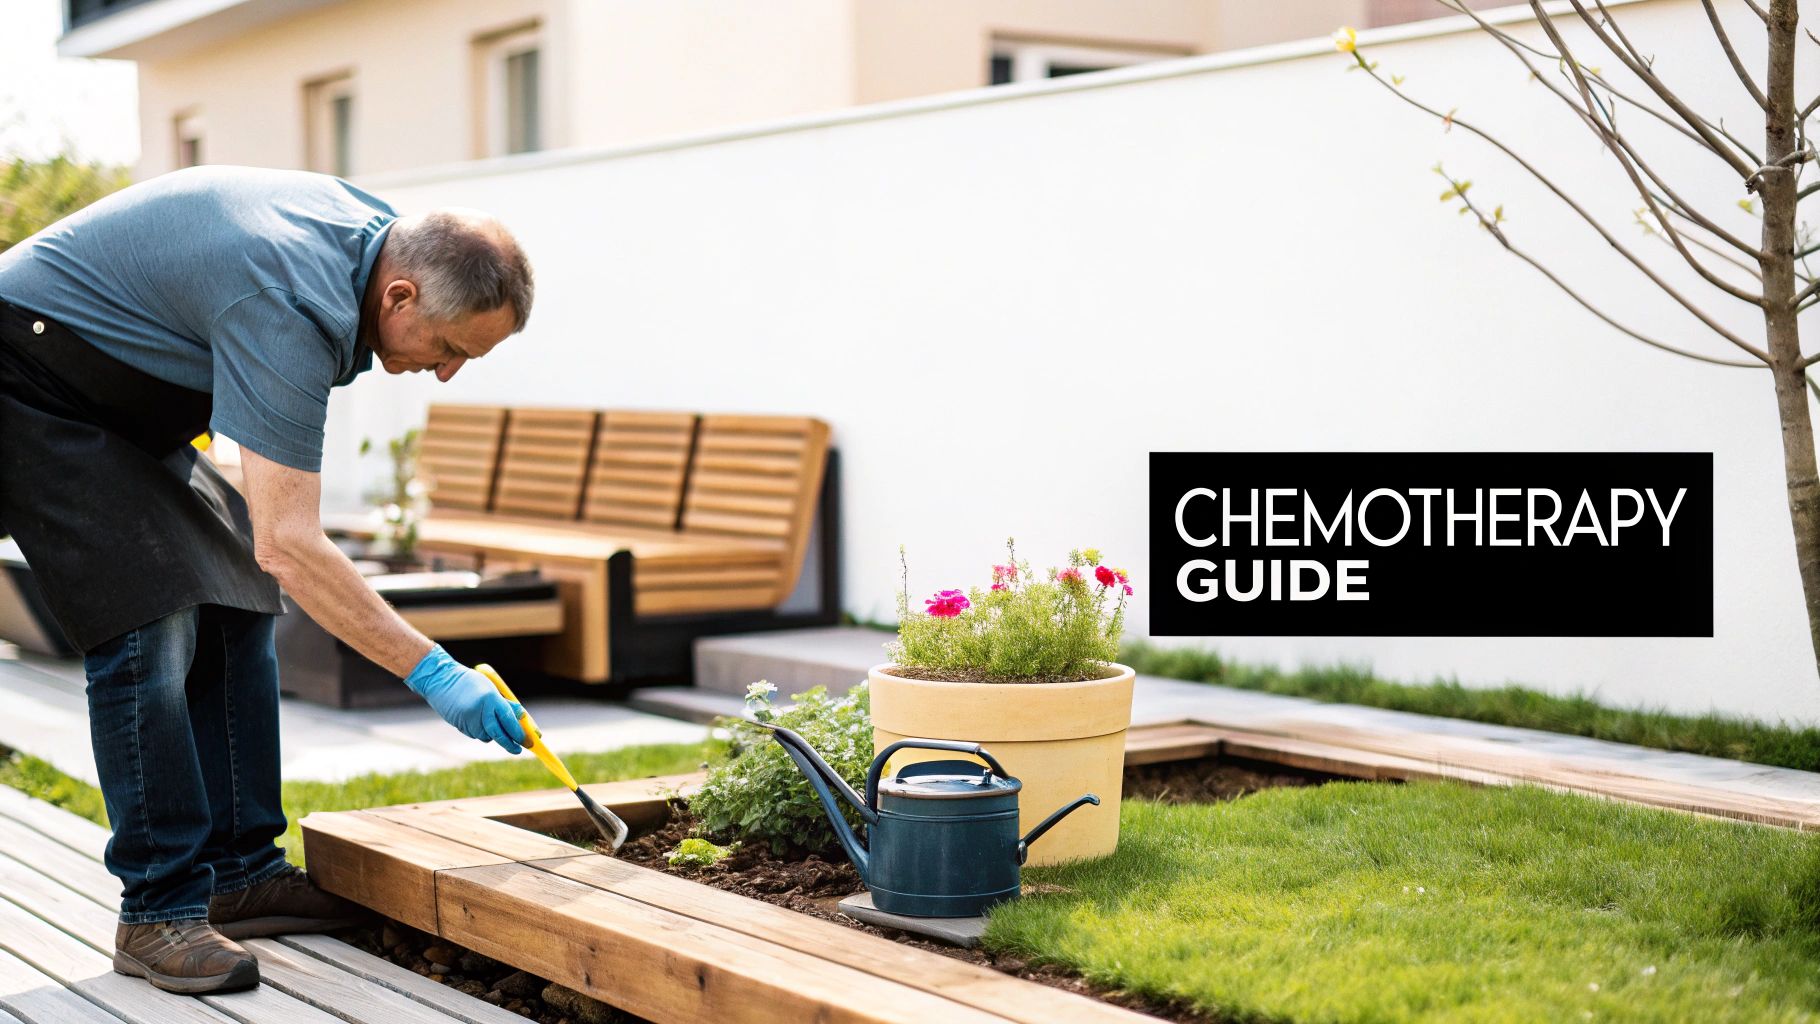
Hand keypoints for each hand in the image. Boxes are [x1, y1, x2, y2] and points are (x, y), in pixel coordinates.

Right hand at [403, 646, 526, 753]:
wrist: (441, 680)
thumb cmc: (470, 683)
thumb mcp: (491, 689)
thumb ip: (506, 705)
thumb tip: (522, 719)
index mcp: (490, 698)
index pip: (509, 720)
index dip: (519, 732)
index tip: (527, 740)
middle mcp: (480, 710)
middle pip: (498, 734)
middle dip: (509, 744)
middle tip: (517, 750)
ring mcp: (468, 720)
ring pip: (486, 736)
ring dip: (492, 734)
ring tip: (487, 719)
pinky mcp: (460, 726)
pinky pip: (475, 734)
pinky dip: (480, 731)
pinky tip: (474, 719)